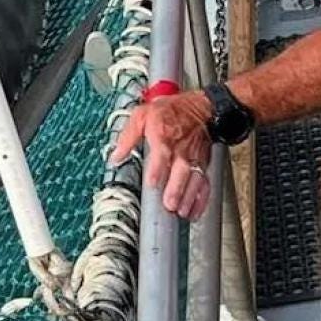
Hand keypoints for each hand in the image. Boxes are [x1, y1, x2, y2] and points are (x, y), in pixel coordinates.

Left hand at [111, 90, 212, 219]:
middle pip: (181, 171)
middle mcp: (181, 150)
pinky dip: (201, 199)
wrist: (200, 108)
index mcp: (164, 136)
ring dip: (188, 197)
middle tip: (169, 204)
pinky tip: (193, 211)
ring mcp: (194, 158)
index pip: (162, 153)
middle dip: (176, 188)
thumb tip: (115, 156)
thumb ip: (127, 137)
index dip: (158, 169)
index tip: (152, 183)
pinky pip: (205, 184)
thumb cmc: (170, 112)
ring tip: (180, 211)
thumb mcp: (142, 116)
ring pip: (194, 180)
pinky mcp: (203, 164)